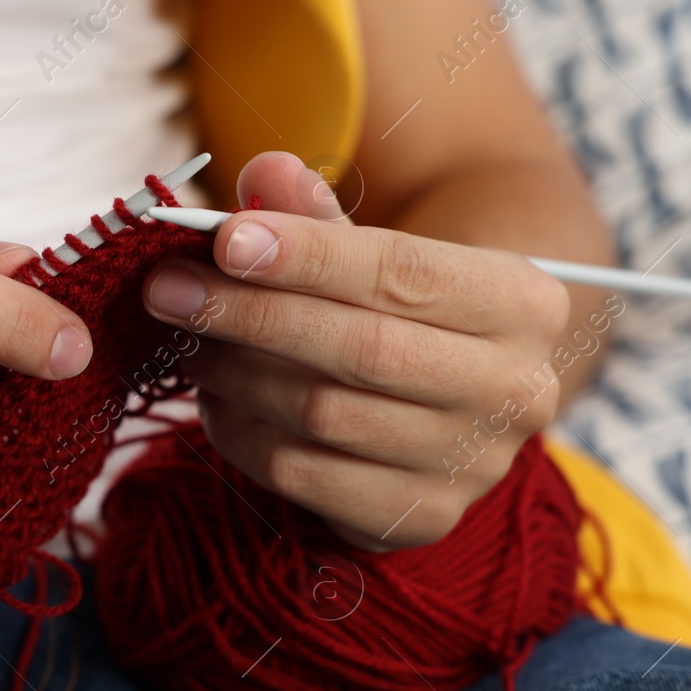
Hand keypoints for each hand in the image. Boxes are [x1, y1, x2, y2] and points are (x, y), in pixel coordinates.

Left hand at [140, 152, 569, 549]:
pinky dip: (243, 435)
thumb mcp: (376, 254)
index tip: (224, 240)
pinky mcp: (420, 519)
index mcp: (522, 304)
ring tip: (188, 341)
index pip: (403, 272)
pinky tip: (217, 401)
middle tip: (167, 290)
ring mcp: (473, 465)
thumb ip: (320, 216)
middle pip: (362, 349)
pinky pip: (303, 475)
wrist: (450, 408)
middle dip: (251, 315)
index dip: (308, 256)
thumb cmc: (402, 312)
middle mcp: (516, 390)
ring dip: (237, 375)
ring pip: (325, 414)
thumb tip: (264, 171)